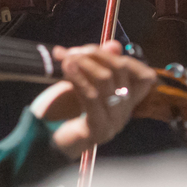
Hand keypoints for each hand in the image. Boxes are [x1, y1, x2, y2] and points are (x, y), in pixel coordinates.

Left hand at [41, 44, 156, 158]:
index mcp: (126, 101)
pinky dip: (78, 78)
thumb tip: (114, 44)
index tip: (87, 48)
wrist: (43, 141)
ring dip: (83, 63)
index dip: (118, 57)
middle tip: (71, 52)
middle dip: (95, 55)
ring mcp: (114, 122)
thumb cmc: (62, 110)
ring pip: (105, 80)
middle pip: (120, 70)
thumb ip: (98, 64)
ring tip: (65, 58)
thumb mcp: (80, 81)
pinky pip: (91, 96)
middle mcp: (125, 112)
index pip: (142, 75)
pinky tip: (66, 68)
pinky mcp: (99, 129)